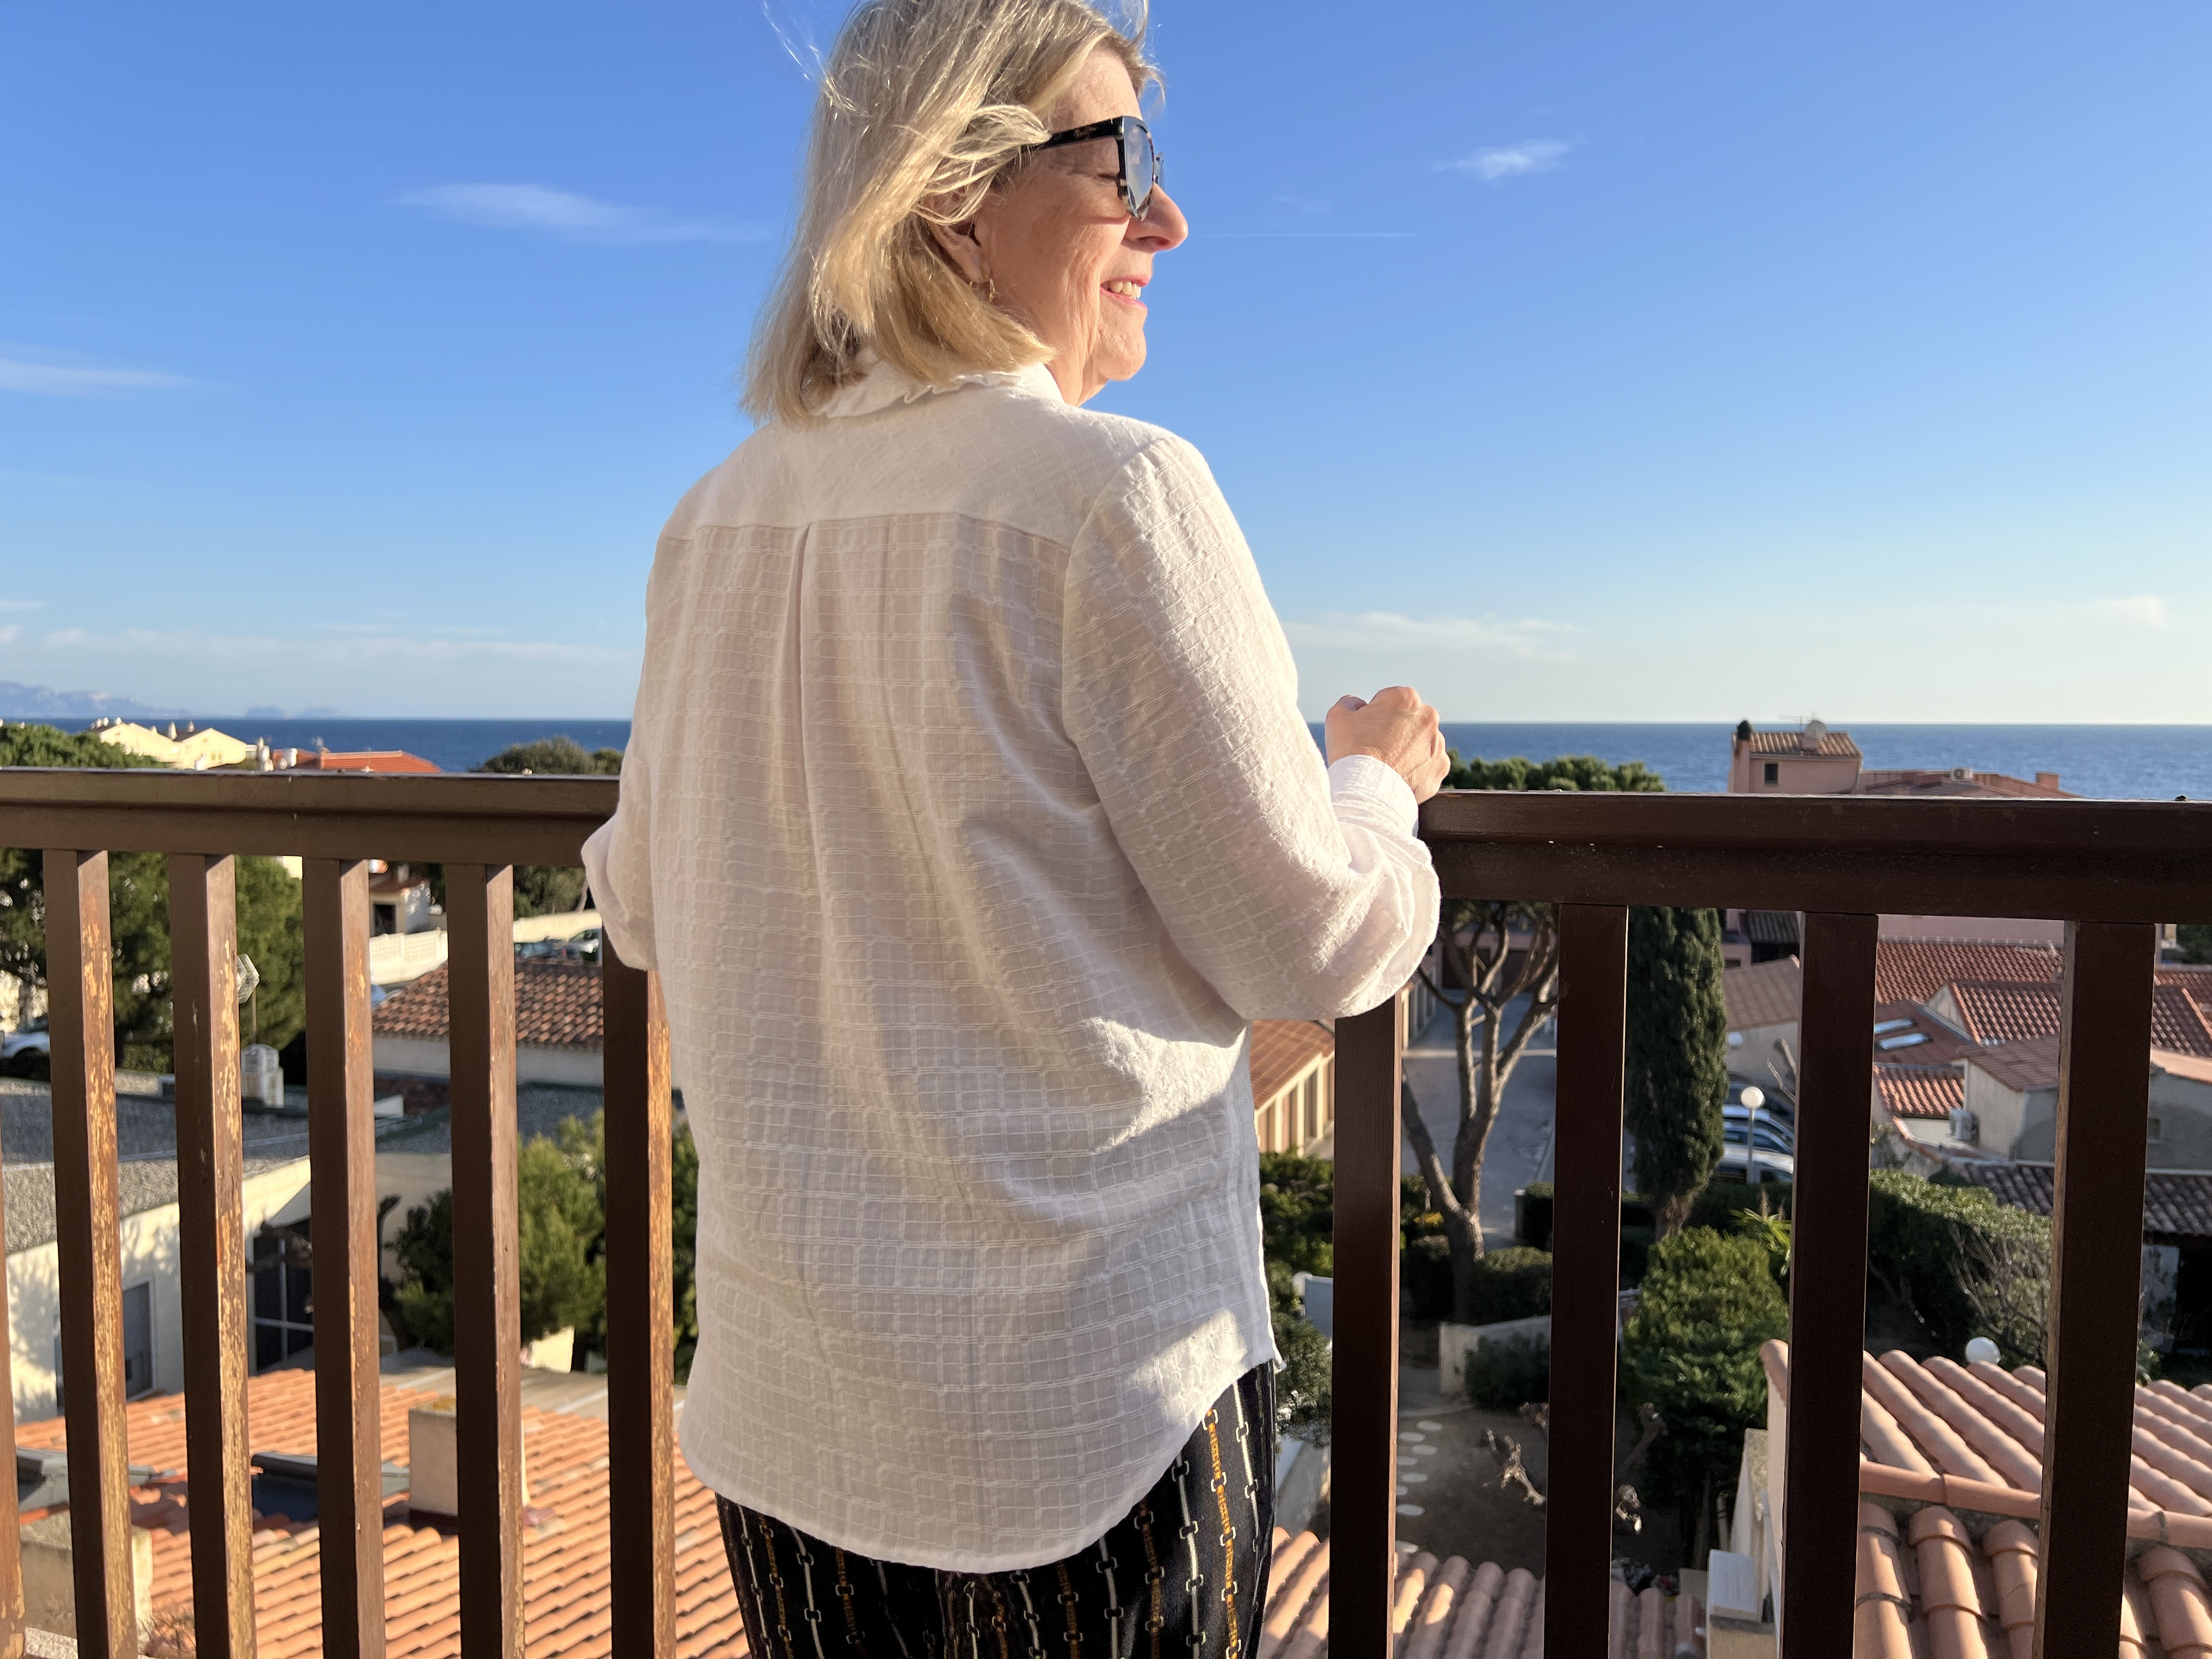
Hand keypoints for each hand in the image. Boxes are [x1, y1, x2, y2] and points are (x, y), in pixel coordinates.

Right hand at [1325, 686, 1448, 802]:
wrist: (1366, 792)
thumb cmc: (1351, 751)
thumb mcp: (1338, 716)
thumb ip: (1351, 703)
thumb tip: (1358, 706)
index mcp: (1406, 698)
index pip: (1388, 700)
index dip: (1373, 715)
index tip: (1366, 731)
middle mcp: (1428, 717)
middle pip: (1408, 720)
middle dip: (1395, 730)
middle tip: (1376, 749)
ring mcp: (1437, 744)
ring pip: (1420, 743)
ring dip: (1407, 750)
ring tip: (1387, 765)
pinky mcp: (1440, 768)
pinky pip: (1428, 765)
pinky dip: (1416, 770)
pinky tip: (1398, 776)